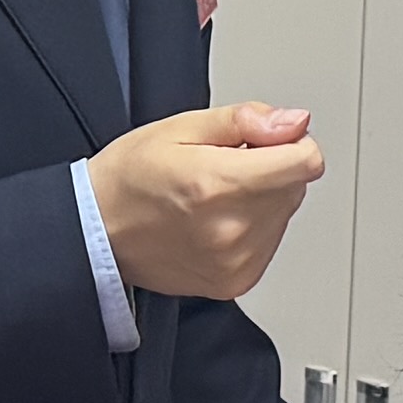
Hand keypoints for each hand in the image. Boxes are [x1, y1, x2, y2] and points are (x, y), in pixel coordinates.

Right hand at [88, 101, 322, 300]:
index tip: (262, 141)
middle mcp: (232, 230)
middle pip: (295, 187)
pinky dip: (252, 228)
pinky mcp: (235, 281)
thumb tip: (294, 123)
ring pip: (284, 215)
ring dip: (261, 200)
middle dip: (270, 169)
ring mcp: (235, 261)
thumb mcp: (181, 127)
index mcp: (219, 184)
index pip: (306, 162)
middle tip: (222, 167)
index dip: (289, 142)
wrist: (97, 232)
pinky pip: (269, 242)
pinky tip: (214, 221)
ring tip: (212, 196)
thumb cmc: (130, 178)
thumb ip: (246, 121)